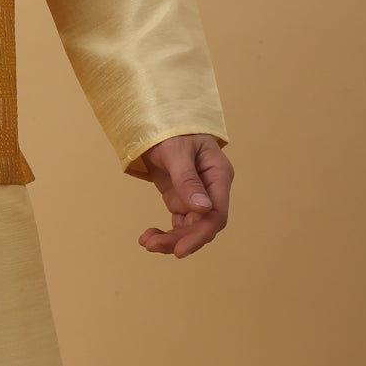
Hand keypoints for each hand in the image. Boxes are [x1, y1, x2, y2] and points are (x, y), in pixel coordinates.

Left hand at [138, 133, 232, 258]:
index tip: (181, 250)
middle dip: (179, 239)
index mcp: (218, 175)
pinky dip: (165, 232)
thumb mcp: (176, 152)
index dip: (200, 235)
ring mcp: (196, 195)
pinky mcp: (180, 197)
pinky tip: (149, 237)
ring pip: (189, 227)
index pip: (216, 214)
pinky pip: (178, 222)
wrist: (154, 115)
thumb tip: (204, 210)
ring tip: (146, 242)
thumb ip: (188, 180)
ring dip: (170, 239)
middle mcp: (211, 189)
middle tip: (152, 245)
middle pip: (202, 225)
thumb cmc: (170, 127)